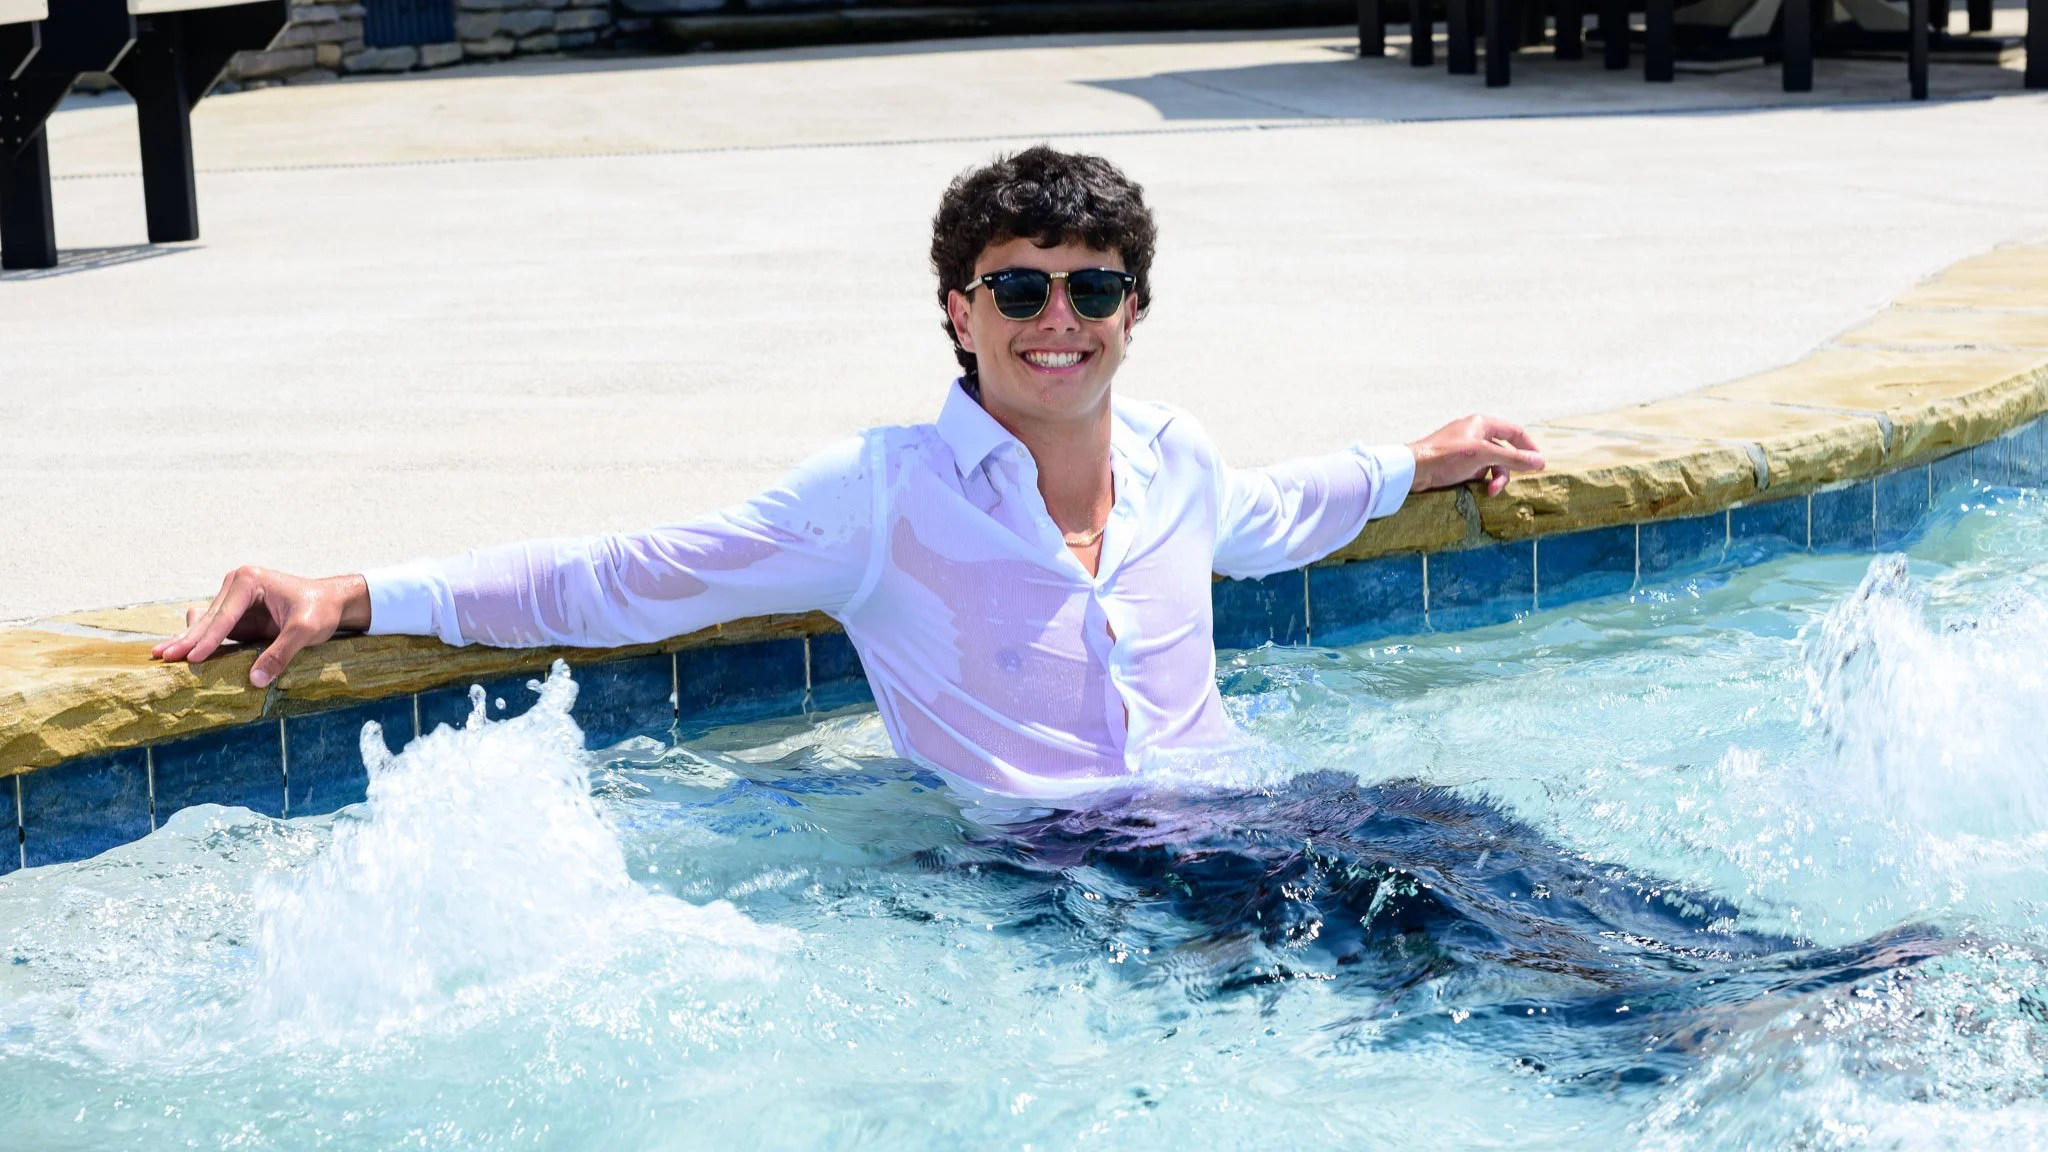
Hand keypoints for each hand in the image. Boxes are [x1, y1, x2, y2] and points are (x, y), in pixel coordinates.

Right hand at [150, 567, 371, 687]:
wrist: (333, 601)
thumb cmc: (321, 610)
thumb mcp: (306, 631)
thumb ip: (281, 653)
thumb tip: (256, 679)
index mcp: (249, 581)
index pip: (224, 616)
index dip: (207, 639)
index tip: (190, 658)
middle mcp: (236, 584)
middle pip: (208, 618)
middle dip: (187, 639)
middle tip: (161, 657)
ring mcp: (233, 598)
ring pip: (205, 622)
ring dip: (187, 640)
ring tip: (162, 655)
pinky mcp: (236, 612)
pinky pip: (213, 628)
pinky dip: (199, 640)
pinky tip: (180, 652)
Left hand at [1407, 415, 1544, 496]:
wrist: (1413, 471)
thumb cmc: (1446, 457)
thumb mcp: (1483, 456)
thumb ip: (1513, 458)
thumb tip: (1539, 461)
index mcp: (1482, 423)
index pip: (1515, 432)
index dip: (1529, 448)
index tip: (1539, 465)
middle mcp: (1475, 433)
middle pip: (1504, 452)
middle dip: (1506, 471)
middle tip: (1502, 487)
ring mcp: (1465, 449)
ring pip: (1491, 464)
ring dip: (1494, 479)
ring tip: (1489, 492)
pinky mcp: (1457, 463)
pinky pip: (1478, 472)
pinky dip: (1481, 481)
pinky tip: (1477, 490)